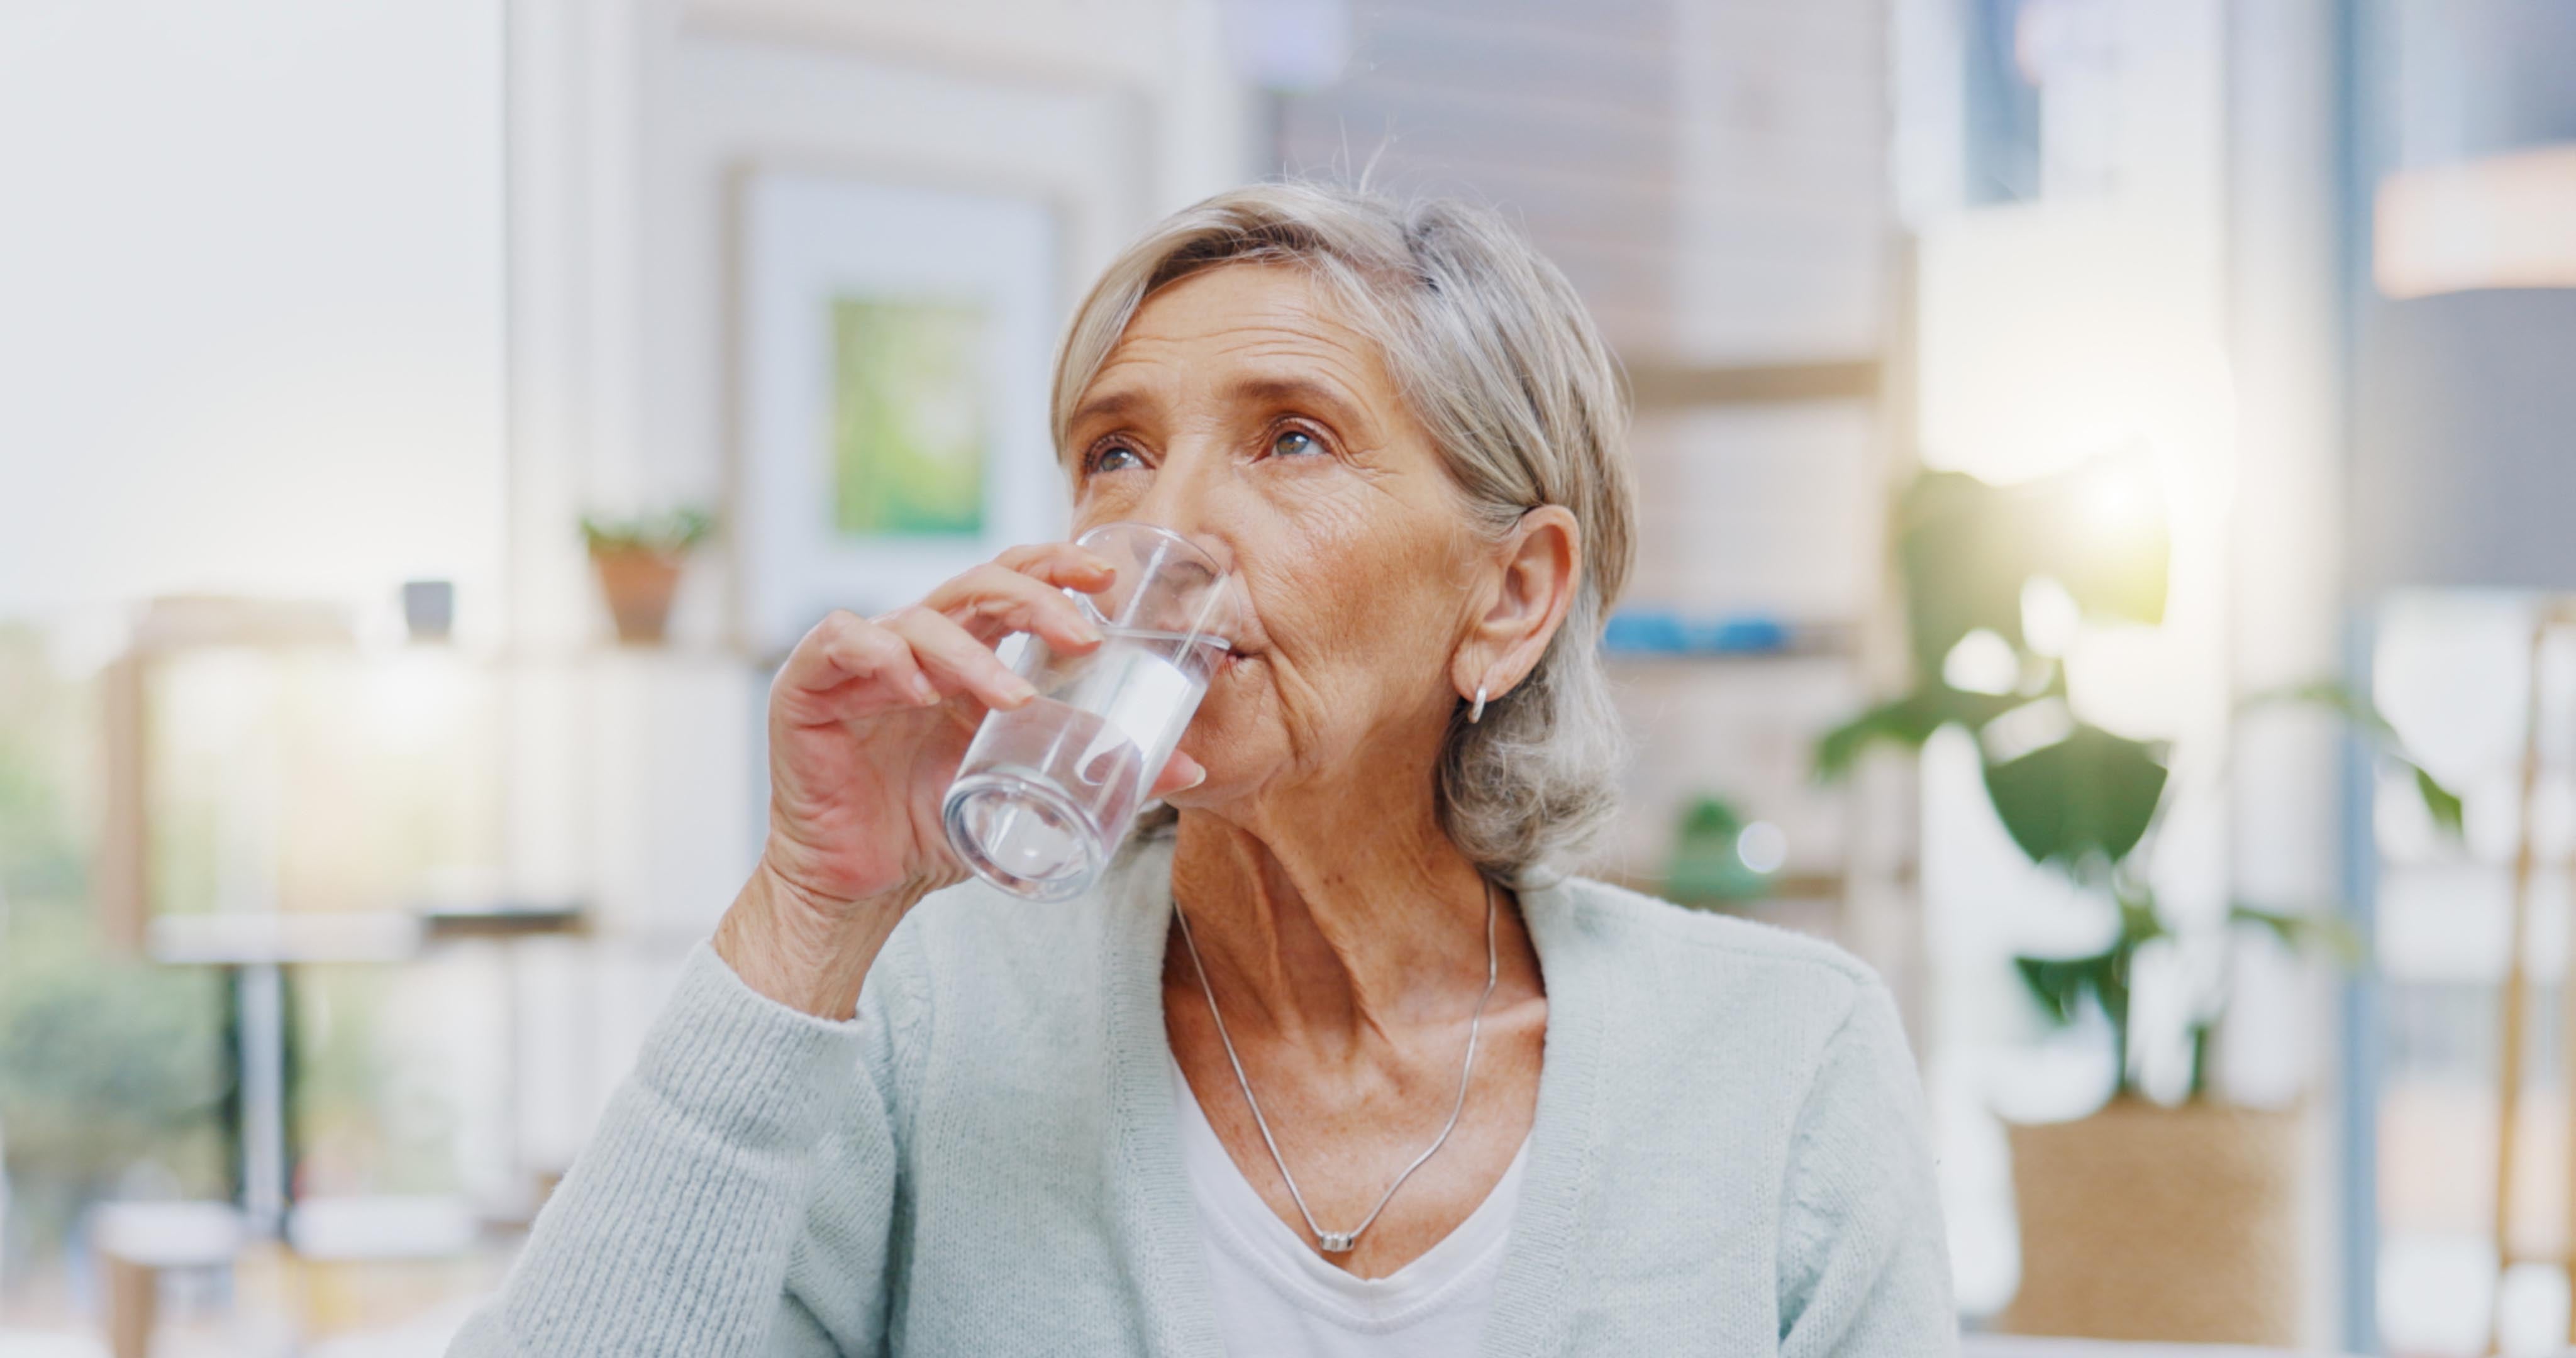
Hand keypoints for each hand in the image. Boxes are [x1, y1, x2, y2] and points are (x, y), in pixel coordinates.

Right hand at [714, 539, 1208, 1014]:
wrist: (861, 889)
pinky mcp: (809, 686)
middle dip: (1034, 598)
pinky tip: (917, 689)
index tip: (1107, 579)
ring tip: (1014, 698)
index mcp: (966, 654)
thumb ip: (1097, 770)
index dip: (1055, 568)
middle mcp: (916, 644)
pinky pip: (842, 643)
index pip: (1011, 584)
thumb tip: (1191, 767)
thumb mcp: (1026, 793)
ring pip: (919, 620)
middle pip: (975, 585)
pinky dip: (882, 655)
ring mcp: (862, 661)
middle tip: (1081, 632)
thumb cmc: (936, 829)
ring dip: (973, 654)